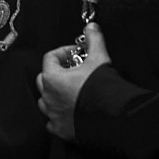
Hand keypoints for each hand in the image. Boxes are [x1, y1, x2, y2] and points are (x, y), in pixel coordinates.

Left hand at [37, 23, 107, 141]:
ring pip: (46, 101)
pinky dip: (58, 116)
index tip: (76, 53)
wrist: (113, 118)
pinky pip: (52, 122)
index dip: (64, 52)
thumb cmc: (102, 90)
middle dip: (57, 73)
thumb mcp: (99, 59)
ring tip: (71, 91)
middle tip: (74, 71)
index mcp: (52, 78)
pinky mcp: (61, 130)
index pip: (50, 58)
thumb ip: (94, 40)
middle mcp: (48, 97)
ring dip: (55, 94)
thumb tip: (92, 28)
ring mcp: (53, 115)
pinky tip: (70, 112)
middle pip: (44, 79)